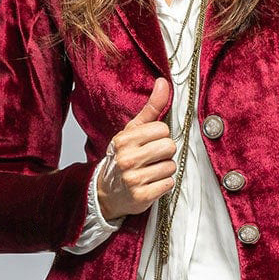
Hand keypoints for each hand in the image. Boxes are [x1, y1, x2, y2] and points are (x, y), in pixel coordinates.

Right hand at [96, 76, 177, 223]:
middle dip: (165, 153)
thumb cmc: (124, 156)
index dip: (161, 136)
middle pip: (169, 147)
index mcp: (125, 139)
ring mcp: (133, 179)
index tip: (150, 143)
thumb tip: (163, 82)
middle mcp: (127, 158)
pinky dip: (164, 184)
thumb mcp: (133, 131)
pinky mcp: (141, 196)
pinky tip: (152, 184)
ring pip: (171, 166)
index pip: (162, 129)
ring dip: (165, 170)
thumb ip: (151, 108)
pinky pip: (169, 184)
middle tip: (152, 158)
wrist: (107, 191)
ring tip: (151, 171)